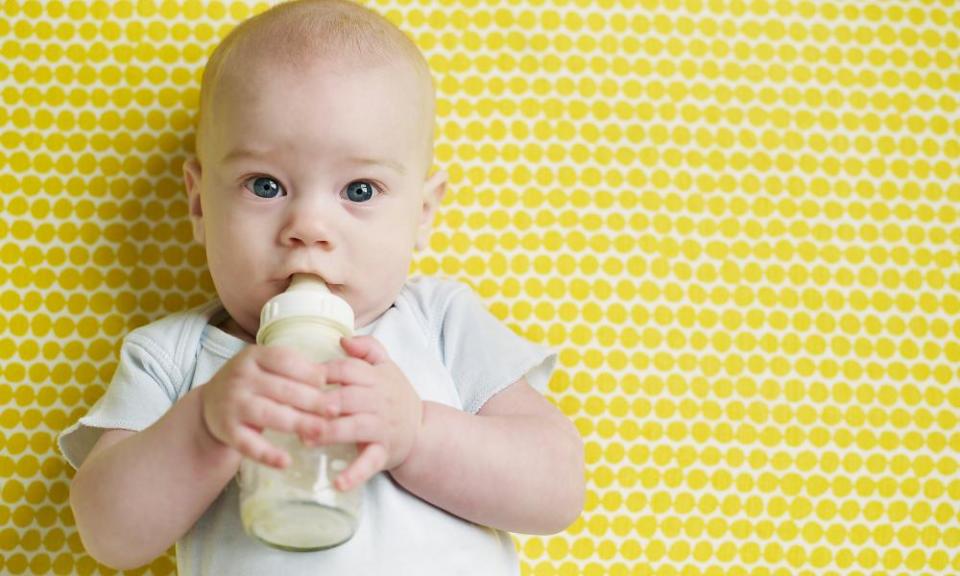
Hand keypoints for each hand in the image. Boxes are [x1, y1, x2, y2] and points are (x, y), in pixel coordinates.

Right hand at [199, 346, 332, 468]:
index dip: (309, 372)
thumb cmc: (253, 382)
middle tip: (335, 410)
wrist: (211, 403)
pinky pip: (249, 445)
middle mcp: (240, 378)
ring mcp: (232, 405)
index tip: (329, 383)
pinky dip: (267, 454)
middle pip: (282, 389)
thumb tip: (329, 379)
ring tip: (321, 431)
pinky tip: (286, 462)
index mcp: (254, 357)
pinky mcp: (227, 432)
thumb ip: (294, 369)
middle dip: (311, 400)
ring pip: (269, 414)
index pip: (285, 361)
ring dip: (297, 423)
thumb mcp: (267, 366)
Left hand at [304, 335, 422, 491]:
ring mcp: (381, 428)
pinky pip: (368, 463)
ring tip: (305, 438)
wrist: (421, 431)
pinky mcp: (382, 453)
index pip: (347, 369)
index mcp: (376, 378)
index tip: (298, 376)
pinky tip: (336, 483)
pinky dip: (354, 474)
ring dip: (329, 433)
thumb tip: (343, 339)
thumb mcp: (387, 366)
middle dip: (322, 403)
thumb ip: (368, 348)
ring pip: (354, 427)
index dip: (323, 372)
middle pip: (348, 397)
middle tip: (294, 408)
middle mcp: (379, 401)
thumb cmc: (395, 395)